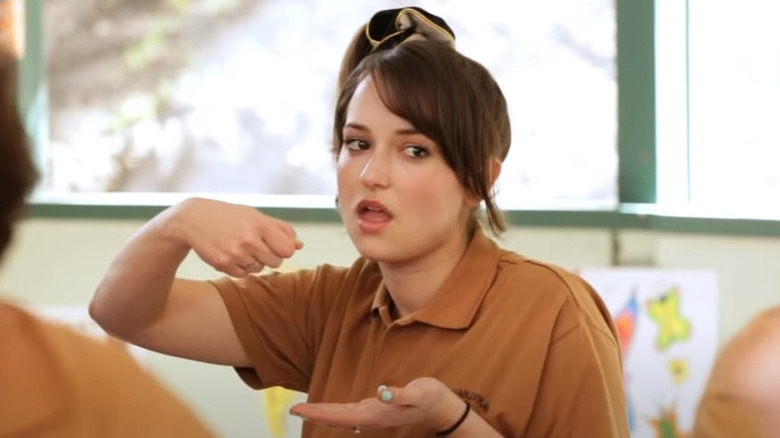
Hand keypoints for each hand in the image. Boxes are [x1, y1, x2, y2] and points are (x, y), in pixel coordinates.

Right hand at [166, 197, 302, 276]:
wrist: (193, 219)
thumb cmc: (228, 216)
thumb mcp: (255, 215)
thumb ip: (280, 229)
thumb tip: (299, 245)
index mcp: (261, 225)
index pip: (287, 250)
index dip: (284, 249)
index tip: (275, 244)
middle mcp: (249, 240)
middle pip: (276, 262)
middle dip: (269, 256)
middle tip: (255, 245)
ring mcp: (236, 253)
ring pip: (259, 269)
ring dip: (253, 262)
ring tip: (240, 247)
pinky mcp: (223, 264)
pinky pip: (242, 274)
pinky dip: (239, 267)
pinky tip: (230, 254)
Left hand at [288, 377, 465, 432]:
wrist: (442, 409)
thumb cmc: (431, 398)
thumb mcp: (420, 392)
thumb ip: (402, 395)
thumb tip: (382, 392)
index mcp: (377, 414)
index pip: (342, 415)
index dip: (320, 413)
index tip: (301, 409)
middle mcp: (372, 418)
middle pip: (338, 418)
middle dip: (316, 414)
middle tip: (294, 409)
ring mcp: (374, 416)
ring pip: (342, 417)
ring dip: (323, 413)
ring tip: (305, 410)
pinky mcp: (377, 411)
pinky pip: (350, 414)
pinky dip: (335, 412)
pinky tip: (329, 412)